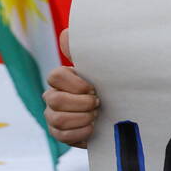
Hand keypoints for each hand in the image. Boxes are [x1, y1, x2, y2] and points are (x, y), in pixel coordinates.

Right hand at [42, 28, 98, 148]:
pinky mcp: (59, 133)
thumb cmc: (109, 90)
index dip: (74, 84)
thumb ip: (85, 52)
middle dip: (81, 104)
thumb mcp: (102, 71)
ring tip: (96, 116)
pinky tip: (93, 128)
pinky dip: (81, 132)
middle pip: (54, 100)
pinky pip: (61, 136)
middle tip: (98, 104)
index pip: (54, 76)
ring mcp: (53, 115)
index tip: (93, 88)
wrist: (117, 116)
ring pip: (57, 119)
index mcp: (62, 79)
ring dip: (82, 118)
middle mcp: (53, 96)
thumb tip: (65, 34)